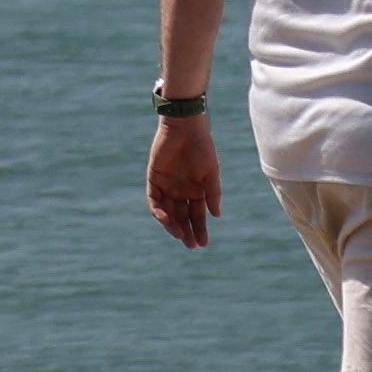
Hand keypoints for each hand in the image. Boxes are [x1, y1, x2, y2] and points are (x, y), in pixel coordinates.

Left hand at [143, 106, 219, 248]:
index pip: (197, 215)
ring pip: (167, 211)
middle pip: (182, 216)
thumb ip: (212, 193)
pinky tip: (165, 219)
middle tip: (190, 244)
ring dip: (172, 225)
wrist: (185, 127)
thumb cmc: (202, 148)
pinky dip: (158, 211)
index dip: (200, 229)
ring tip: (179, 235)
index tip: (203, 243)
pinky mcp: (154, 178)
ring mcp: (167, 185)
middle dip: (186, 231)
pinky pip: (154, 199)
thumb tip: (216, 215)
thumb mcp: (210, 172)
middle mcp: (181, 190)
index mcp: (196, 190)